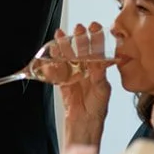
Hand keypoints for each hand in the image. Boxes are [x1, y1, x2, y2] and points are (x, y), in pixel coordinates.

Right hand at [48, 24, 111, 139]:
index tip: (94, 26)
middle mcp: (86, 71)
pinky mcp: (62, 83)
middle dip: (79, 39)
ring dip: (64, 47)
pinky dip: (52, 64)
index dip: (96, 38)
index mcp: (99, 71)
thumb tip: (99, 64)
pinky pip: (56, 72)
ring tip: (60, 35)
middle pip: (81, 51)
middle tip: (77, 28)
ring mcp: (74, 76)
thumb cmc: (97, 111)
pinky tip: (50, 55)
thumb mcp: (102, 93)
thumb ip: (99, 78)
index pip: (98, 50)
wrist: (84, 127)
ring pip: (68, 58)